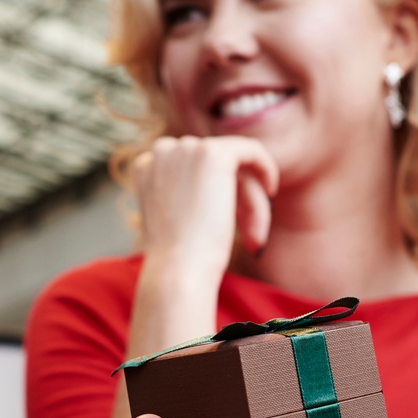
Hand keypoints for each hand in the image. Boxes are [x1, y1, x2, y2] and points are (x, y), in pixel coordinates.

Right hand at [130, 135, 277, 273]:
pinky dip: (265, 168)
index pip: (192, 170)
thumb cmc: (178, 258)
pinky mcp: (213, 154)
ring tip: (255, 238)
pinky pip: (251, 150)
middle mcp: (162, 151)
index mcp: (146, 166)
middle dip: (237, 200)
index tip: (229, 227)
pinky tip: (271, 190)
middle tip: (250, 239)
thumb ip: (187, 193)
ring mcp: (187, 149)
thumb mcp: (174, 218)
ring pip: (235, 167)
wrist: (178, 269)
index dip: (215, 196)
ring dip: (250, 202)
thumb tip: (216, 184)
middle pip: (215, 168)